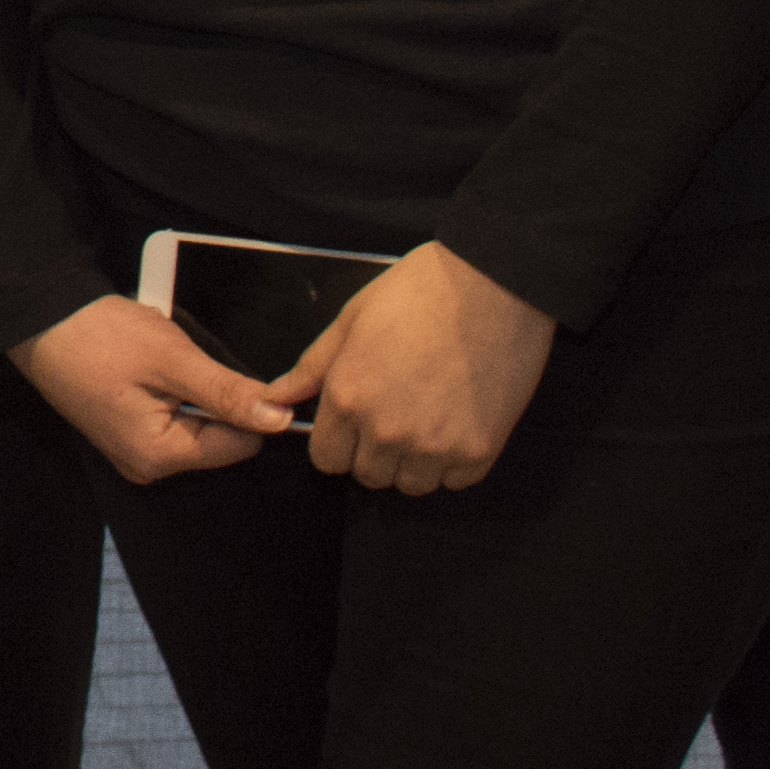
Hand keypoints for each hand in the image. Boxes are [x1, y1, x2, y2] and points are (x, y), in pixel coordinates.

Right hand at [10, 295, 303, 484]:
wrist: (38, 319)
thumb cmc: (100, 337)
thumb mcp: (172, 359)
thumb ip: (228, 393)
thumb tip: (281, 419)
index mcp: (159, 455)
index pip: (240, 444)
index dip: (249, 406)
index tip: (229, 370)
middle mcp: (147, 464)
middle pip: (219, 439)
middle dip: (216, 396)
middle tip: (185, 361)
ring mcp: (134, 450)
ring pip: (198, 425)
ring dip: (194, 390)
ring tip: (163, 362)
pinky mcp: (126, 432)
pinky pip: (173, 418)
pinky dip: (173, 390)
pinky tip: (151, 367)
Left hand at [286, 244, 557, 494]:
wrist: (493, 284)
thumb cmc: (422, 291)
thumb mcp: (352, 319)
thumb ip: (312, 367)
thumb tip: (276, 396)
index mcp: (349, 397)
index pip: (326, 459)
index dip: (337, 442)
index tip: (353, 425)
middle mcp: (387, 430)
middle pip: (368, 475)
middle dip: (374, 451)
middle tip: (395, 413)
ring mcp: (435, 446)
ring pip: (411, 484)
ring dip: (413, 461)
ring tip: (427, 417)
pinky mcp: (479, 451)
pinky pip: (455, 480)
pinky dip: (454, 461)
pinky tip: (457, 421)